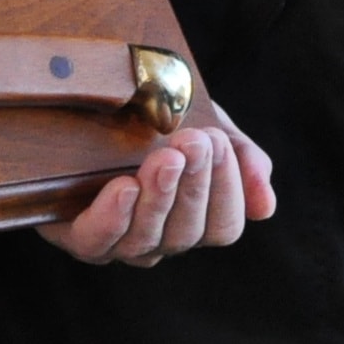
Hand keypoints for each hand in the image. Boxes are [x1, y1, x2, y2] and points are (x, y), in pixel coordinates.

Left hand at [37, 99, 275, 265]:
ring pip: (147, 238)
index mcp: (194, 220)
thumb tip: (265, 208)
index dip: (227, 191)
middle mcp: (160, 239)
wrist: (94, 101)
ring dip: (160, 196)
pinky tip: (126, 187)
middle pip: (188, 232)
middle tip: (196, 141)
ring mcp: (119, 242)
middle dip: (195, 184)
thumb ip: (243, 161)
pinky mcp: (78, 234)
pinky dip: (114, 217)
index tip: (218, 142)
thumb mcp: (209, 126)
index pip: (223, 226)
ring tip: (165, 156)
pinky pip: (97, 240)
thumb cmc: (157, 120)